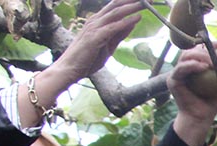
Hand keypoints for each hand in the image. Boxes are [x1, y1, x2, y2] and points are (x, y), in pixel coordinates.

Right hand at [24, 0, 142, 122]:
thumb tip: (132, 22)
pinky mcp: (95, 37)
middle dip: (132, 0)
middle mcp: (95, 21)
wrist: (70, 69)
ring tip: (145, 3)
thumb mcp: (109, 44)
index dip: (129, 1)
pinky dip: (125, 22)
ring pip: (115, 13)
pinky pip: (113, 27)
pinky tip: (136, 18)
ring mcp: (94, 28)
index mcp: (97, 21)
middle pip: (116, 6)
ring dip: (131, 7)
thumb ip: (119, 33)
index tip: (145, 0)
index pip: (115, 6)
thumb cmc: (87, 58)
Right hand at [168, 46, 216, 145]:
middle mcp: (185, 67)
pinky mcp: (173, 80)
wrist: (201, 117)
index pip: (200, 49)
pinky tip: (204, 67)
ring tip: (214, 64)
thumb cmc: (212, 101)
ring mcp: (178, 73)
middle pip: (193, 50)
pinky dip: (193, 65)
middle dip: (208, 52)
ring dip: (201, 57)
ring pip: (186, 56)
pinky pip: (182, 68)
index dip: (209, 44)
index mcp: (195, 65)